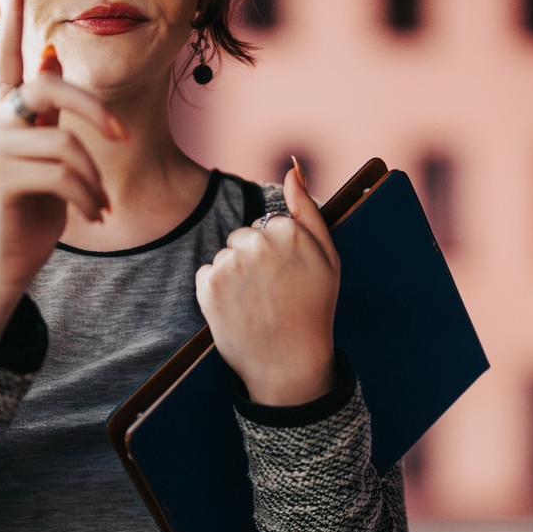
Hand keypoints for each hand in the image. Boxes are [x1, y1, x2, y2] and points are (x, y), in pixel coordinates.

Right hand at [0, 0, 124, 336]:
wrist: (9, 258)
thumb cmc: (33, 205)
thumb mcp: (46, 149)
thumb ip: (48, 106)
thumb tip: (47, 51)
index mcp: (6, 111)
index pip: (7, 55)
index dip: (12, 18)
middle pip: (49, 88)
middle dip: (94, 110)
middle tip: (124, 135)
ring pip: (66, 142)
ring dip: (94, 178)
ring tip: (98, 202)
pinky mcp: (1, 178)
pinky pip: (62, 173)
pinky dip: (87, 195)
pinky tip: (91, 214)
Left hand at [195, 162, 338, 406]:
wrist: (289, 363)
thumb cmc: (313, 309)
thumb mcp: (326, 256)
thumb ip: (308, 208)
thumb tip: (293, 168)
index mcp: (288, 231)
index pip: (268, 226)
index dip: (277, 253)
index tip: (287, 277)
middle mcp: (257, 242)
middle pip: (242, 236)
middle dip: (252, 259)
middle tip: (271, 292)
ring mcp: (231, 264)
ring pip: (224, 255)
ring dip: (234, 275)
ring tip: (255, 303)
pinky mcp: (207, 286)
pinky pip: (206, 274)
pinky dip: (215, 291)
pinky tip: (236, 310)